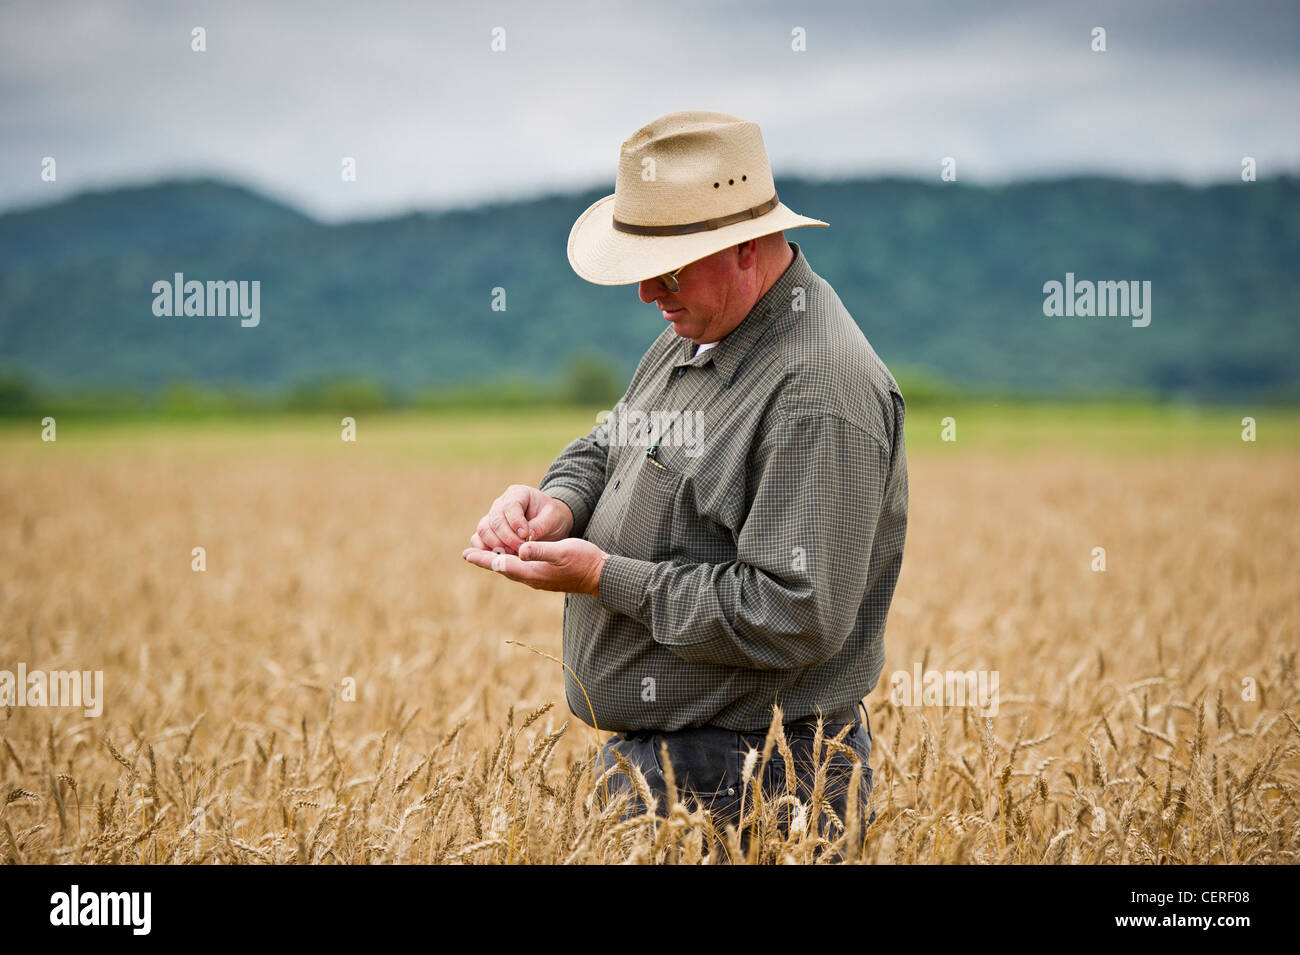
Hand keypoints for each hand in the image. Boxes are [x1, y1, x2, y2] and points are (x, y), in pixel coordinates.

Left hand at [461, 538, 607, 595]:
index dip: (483, 558)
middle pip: (502, 568)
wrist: (601, 576)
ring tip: (484, 556)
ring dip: (496, 562)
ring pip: (511, 570)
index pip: (501, 564)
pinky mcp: (545, 577)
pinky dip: (509, 563)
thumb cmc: (584, 560)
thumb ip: (540, 551)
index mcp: (533, 572)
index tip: (466, 553)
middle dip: (485, 560)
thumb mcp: (563, 551)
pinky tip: (510, 558)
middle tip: (467, 553)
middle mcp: (532, 578)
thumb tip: (520, 551)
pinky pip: (520, 570)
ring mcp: (539, 579)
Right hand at [469, 484, 573, 554]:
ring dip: (495, 545)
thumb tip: (527, 536)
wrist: (549, 523)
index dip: (516, 522)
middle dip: (506, 538)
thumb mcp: (553, 517)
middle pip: (494, 520)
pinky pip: (478, 540)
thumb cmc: (552, 517)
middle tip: (520, 550)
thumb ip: (541, 525)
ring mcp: (491, 518)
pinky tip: (499, 559)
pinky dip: (484, 551)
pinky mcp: (488, 532)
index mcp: (517, 494)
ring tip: (512, 555)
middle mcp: (500, 504)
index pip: (510, 506)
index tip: (526, 536)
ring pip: (483, 530)